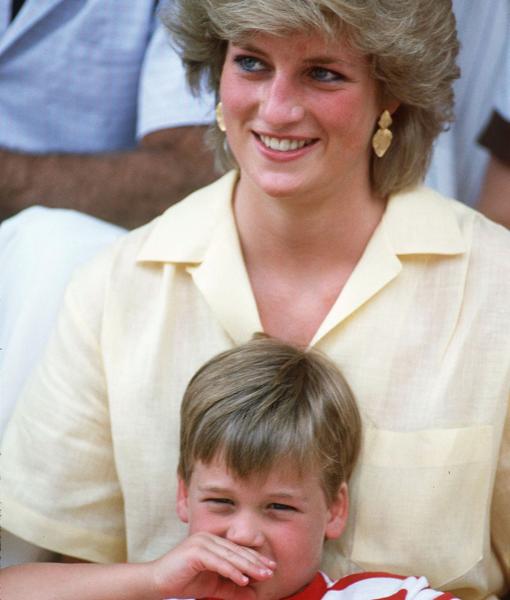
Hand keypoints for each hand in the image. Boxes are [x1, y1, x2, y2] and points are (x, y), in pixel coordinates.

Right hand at [150, 533, 275, 598]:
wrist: (157, 583)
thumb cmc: (184, 582)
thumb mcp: (213, 586)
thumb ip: (231, 588)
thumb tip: (252, 594)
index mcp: (213, 541)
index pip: (238, 549)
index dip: (255, 558)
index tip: (270, 567)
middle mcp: (208, 537)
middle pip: (237, 551)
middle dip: (256, 562)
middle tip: (271, 571)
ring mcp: (202, 542)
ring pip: (230, 555)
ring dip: (248, 566)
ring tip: (262, 576)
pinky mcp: (196, 551)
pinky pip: (218, 562)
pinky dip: (232, 571)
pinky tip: (243, 579)